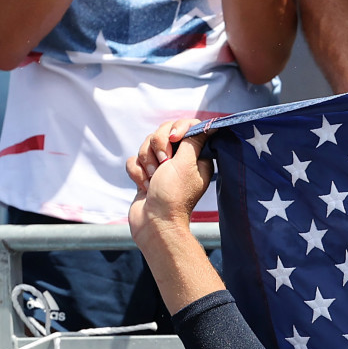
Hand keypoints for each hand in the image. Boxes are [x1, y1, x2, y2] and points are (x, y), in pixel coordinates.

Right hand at [127, 117, 213, 242]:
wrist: (154, 223)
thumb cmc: (173, 195)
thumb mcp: (186, 164)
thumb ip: (193, 141)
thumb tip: (212, 125)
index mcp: (196, 156)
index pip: (186, 126)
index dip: (177, 129)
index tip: (174, 139)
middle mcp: (179, 159)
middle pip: (162, 133)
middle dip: (157, 147)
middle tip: (163, 165)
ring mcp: (161, 167)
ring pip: (145, 145)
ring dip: (147, 163)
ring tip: (153, 180)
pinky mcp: (145, 174)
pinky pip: (135, 160)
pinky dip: (137, 172)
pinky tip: (145, 186)